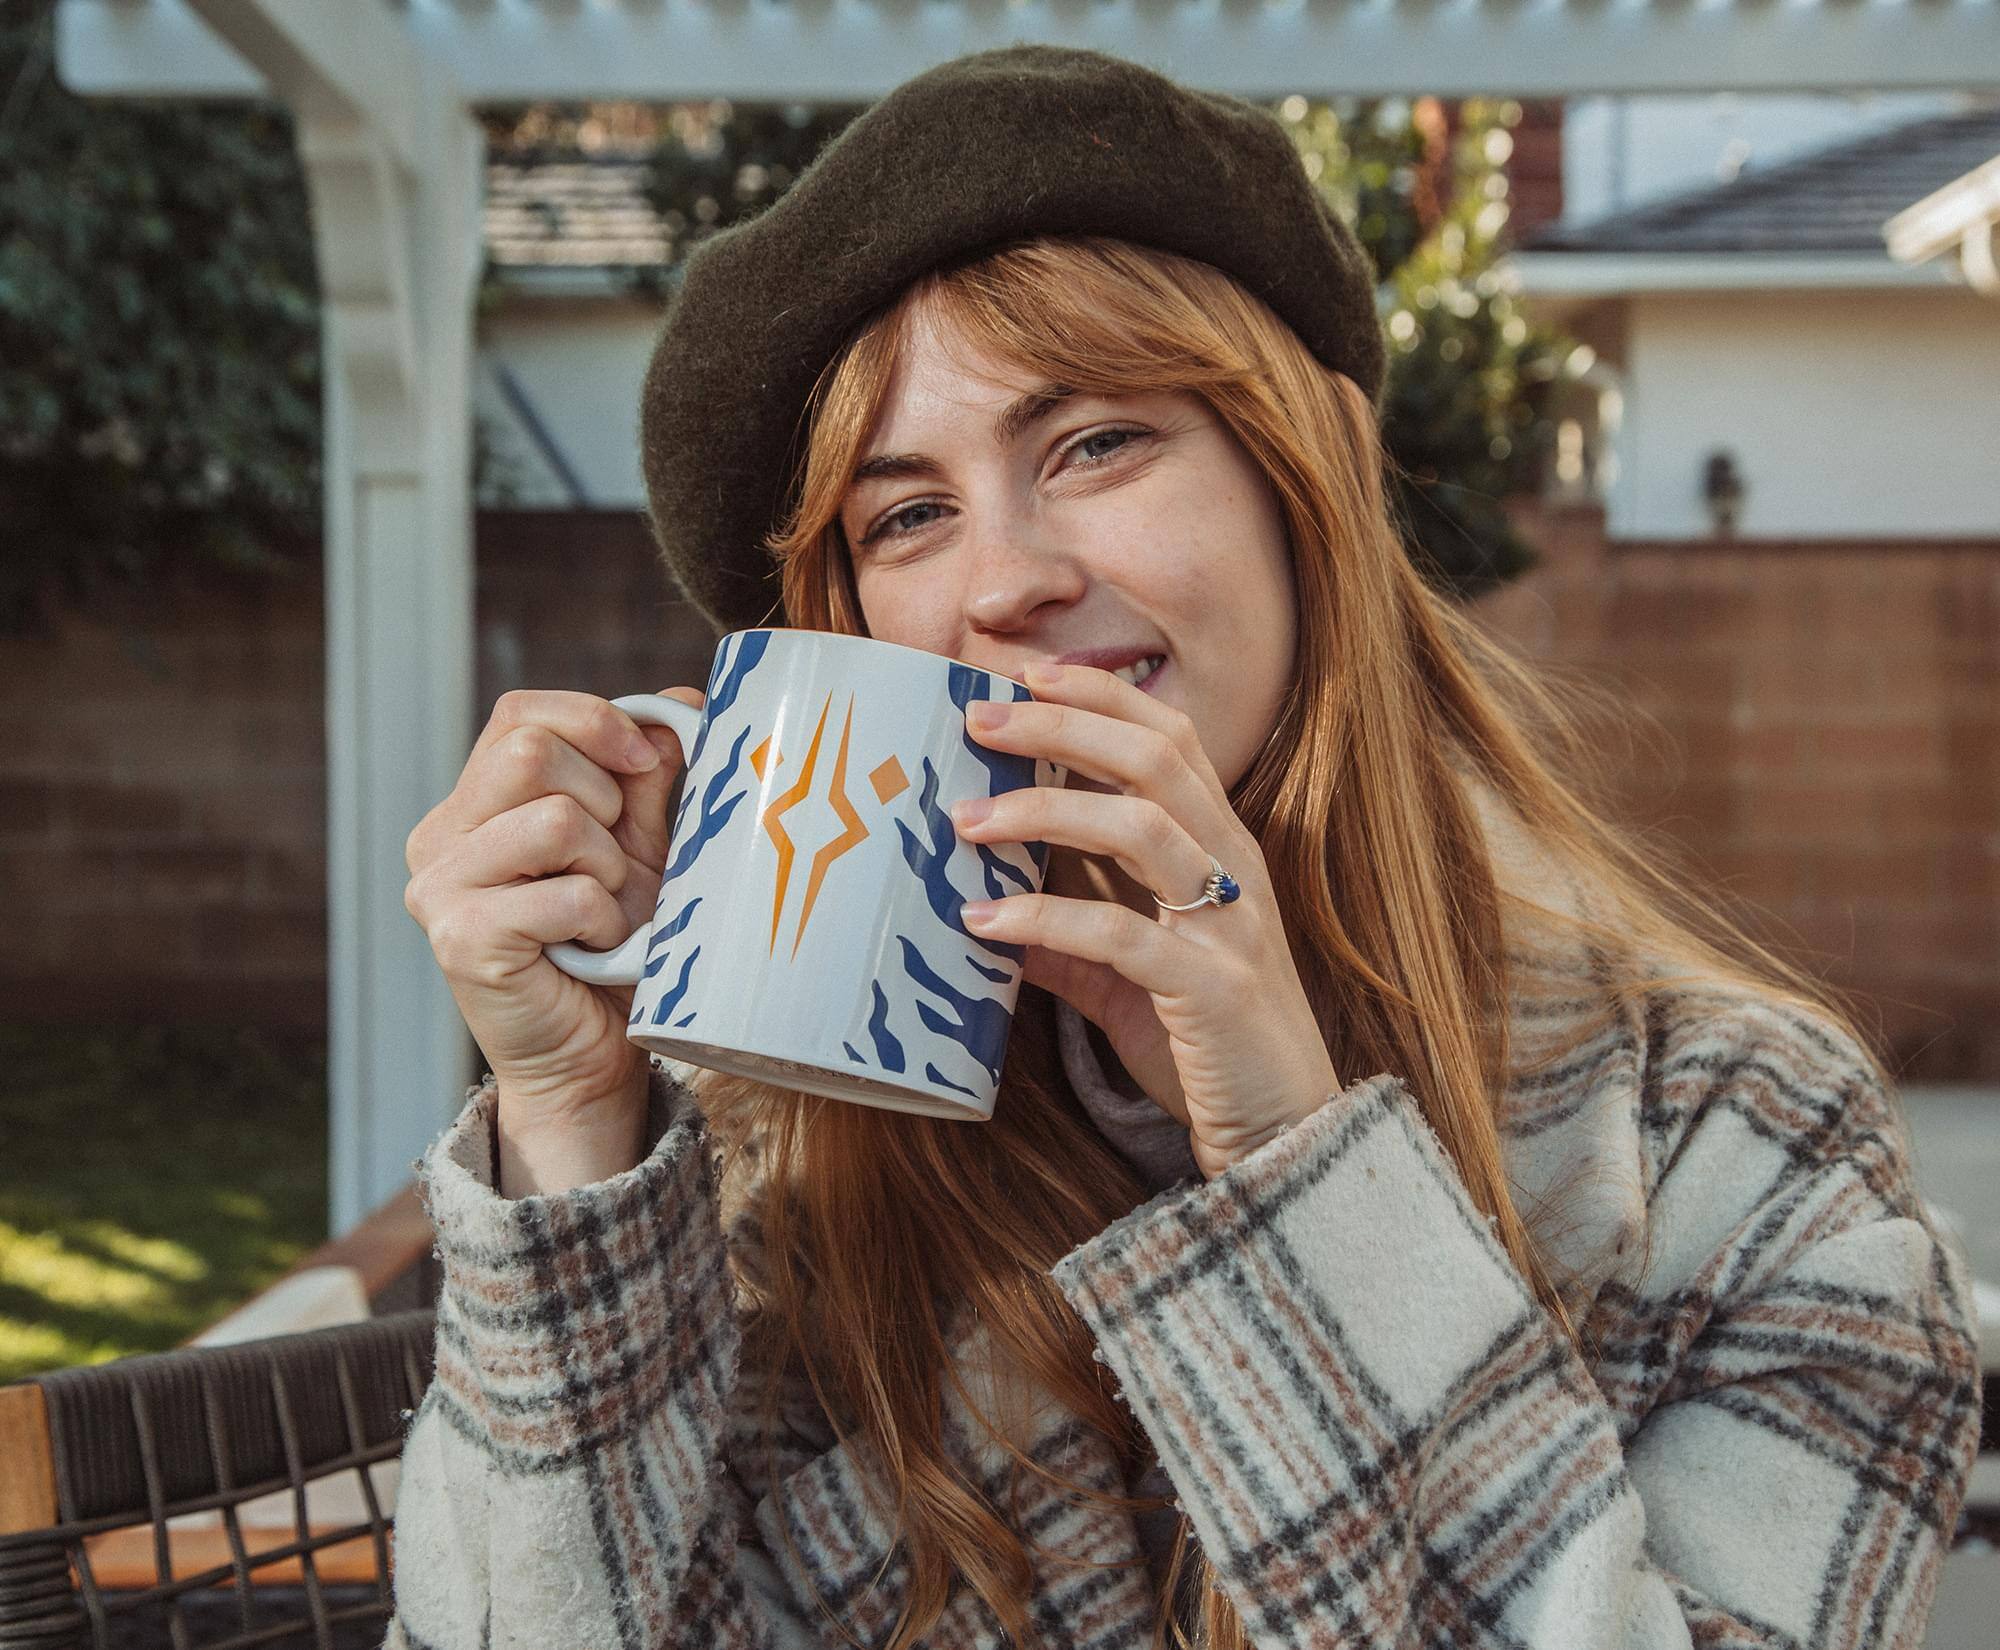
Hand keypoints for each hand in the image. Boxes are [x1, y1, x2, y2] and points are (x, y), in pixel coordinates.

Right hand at [402, 687, 703, 1141]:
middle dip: (605, 802)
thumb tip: (682, 701)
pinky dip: (603, 920)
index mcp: (473, 805)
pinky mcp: (461, 939)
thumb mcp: (639, 847)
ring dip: (607, 868)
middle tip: (616, 865)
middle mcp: (438, 839)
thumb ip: (647, 777)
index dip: (595, 721)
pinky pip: (566, 892)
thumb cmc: (614, 950)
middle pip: (530, 752)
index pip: (520, 713)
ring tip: (604, 913)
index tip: (648, 761)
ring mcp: (439, 889)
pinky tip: (593, 949)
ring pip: (552, 818)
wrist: (592, 1059)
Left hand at [949, 661, 1340, 1179]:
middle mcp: (1235, 872)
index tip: (1026, 675)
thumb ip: (1071, 948)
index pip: (1172, 739)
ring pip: (1146, 827)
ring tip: (966, 820)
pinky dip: (1046, 922)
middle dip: (1063, 726)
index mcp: (1222, 851)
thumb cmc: (1211, 1050)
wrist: (1289, 1142)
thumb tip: (992, 921)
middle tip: (979, 717)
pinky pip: (1123, 935)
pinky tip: (985, 924)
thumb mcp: (1131, 985)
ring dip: (1046, 811)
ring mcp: (1232, 927)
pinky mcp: (1213, 989)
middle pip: (1158, 759)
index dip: (1103, 696)